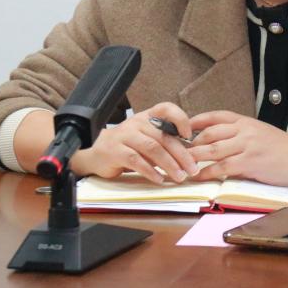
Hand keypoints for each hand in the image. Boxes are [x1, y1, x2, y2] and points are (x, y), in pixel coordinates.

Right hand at [70, 102, 198, 183]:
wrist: (95, 153)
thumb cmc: (126, 147)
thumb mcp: (145, 139)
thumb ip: (164, 142)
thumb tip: (190, 154)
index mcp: (147, 117)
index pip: (166, 108)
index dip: (180, 119)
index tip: (189, 136)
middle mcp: (136, 123)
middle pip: (164, 136)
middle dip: (181, 154)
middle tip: (192, 169)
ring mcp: (125, 136)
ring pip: (152, 148)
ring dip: (169, 164)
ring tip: (179, 176)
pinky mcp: (115, 151)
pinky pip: (136, 161)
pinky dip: (150, 171)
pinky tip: (159, 179)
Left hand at [188, 111, 287, 184]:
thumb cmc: (285, 150)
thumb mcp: (262, 134)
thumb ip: (242, 136)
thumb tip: (220, 142)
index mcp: (247, 122)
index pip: (216, 116)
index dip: (196, 121)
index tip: (181, 127)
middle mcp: (245, 130)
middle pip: (209, 133)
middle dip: (189, 142)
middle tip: (174, 150)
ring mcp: (247, 146)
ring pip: (212, 150)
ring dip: (193, 158)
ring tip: (179, 164)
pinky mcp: (250, 163)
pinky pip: (223, 167)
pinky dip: (207, 172)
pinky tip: (198, 176)